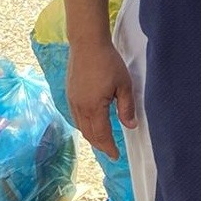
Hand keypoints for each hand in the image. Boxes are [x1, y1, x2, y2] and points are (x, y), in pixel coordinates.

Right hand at [65, 39, 135, 159]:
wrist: (87, 44)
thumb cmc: (108, 62)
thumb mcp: (124, 85)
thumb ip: (127, 107)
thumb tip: (131, 126)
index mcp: (94, 107)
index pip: (101, 134)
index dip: (109, 147)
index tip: (116, 156)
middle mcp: (79, 107)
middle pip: (88, 133)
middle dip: (100, 144)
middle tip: (110, 151)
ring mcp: (72, 100)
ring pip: (80, 126)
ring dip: (91, 136)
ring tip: (102, 141)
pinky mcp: (69, 93)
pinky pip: (76, 116)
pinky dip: (84, 125)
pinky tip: (91, 123)